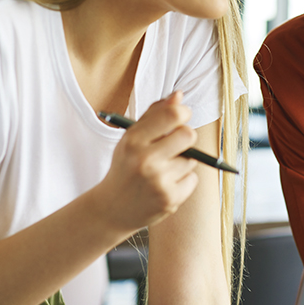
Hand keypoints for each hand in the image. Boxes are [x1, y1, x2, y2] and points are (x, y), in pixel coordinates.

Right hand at [96, 91, 199, 233]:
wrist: (111, 209)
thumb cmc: (125, 167)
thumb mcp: (131, 138)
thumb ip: (154, 114)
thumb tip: (179, 95)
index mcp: (134, 140)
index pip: (172, 115)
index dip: (183, 112)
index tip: (181, 115)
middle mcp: (145, 160)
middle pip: (188, 135)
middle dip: (185, 136)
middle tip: (175, 143)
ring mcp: (158, 181)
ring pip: (191, 159)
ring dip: (182, 161)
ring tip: (163, 170)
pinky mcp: (170, 199)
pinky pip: (192, 179)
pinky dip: (183, 181)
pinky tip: (165, 185)